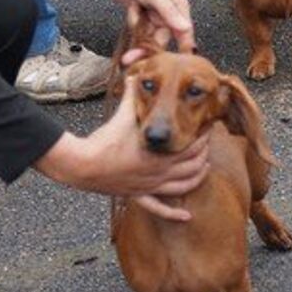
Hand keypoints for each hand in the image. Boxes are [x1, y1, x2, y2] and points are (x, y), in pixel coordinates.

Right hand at [33, 75, 210, 220]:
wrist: (84, 165)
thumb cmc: (105, 139)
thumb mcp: (122, 114)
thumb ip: (132, 94)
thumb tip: (135, 74)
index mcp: (158, 153)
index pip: (191, 146)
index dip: (202, 137)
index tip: (207, 126)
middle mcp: (159, 172)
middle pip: (192, 165)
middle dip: (203, 153)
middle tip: (208, 141)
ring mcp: (149, 186)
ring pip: (182, 187)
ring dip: (196, 178)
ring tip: (205, 168)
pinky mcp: (137, 196)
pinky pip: (159, 208)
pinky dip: (174, 214)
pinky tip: (186, 217)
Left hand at [92, 0, 194, 53]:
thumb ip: (170, 13)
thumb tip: (186, 28)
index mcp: (179, 7)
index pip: (184, 33)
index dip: (182, 49)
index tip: (177, 68)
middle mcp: (168, 14)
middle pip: (162, 39)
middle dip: (148, 48)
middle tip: (133, 58)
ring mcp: (154, 16)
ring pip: (149, 37)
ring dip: (138, 36)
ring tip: (129, 34)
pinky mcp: (141, 18)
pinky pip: (139, 30)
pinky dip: (133, 21)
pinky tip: (131, 7)